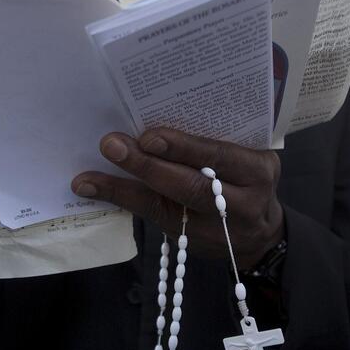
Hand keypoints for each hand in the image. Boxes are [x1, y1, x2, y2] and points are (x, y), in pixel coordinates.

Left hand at [72, 128, 283, 268]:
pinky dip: (123, 202)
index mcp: (258, 171)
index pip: (219, 156)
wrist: (261, 234)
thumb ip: (221, 137)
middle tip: (112, 146)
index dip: (184, 148)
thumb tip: (170, 107)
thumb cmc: (249, 178)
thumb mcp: (252, 154)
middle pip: (192, 187)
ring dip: (123, 191)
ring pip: (166, 209)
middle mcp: (241, 204)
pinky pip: (153, 219)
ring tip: (87, 179)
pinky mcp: (190, 242)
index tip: (150, 137)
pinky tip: (93, 191)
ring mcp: (214, 229)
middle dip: (148, 167)